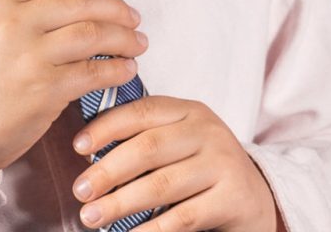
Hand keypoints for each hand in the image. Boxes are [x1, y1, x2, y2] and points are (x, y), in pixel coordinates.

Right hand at [0, 0, 147, 173]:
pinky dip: (118, 69)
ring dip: (124, 38)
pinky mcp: (44, 90)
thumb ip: (27, 11)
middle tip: (134, 19)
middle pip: (81, 2)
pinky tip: (127, 70)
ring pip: (93, 33)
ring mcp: (29, 57)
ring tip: (137, 44)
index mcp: (0, 5)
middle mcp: (14, 25)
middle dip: (117, 8)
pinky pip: (94, 72)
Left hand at [70, 96, 282, 231]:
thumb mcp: (180, 145)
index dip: (107, 127)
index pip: (143, 111)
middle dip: (109, 171)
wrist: (253, 199)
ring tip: (93, 217)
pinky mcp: (233, 197)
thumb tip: (88, 155)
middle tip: (81, 191)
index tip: (78, 147)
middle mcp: (209, 132)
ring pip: (162, 184)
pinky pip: (183, 217)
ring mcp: (224, 164)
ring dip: (121, 203)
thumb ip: (145, 141)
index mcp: (190, 112)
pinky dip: (150, 229)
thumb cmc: (202, 172)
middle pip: (149, 147)